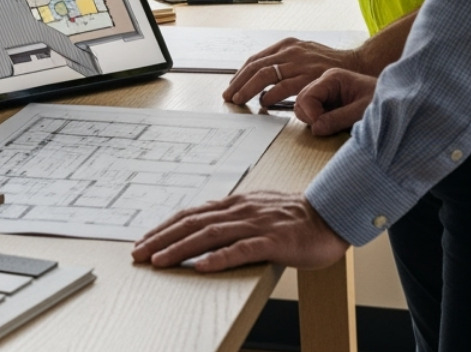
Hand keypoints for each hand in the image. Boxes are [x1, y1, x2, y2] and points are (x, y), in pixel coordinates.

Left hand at [132, 191, 347, 272]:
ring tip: (160, 261)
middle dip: (162, 238)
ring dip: (181, 248)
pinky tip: (203, 266)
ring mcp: (257, 224)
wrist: (332, 215)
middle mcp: (241, 210)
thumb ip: (232, 219)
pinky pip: (243, 249)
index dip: (165, 228)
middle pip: (193, 223)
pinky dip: (220, 257)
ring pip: (211, 235)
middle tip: (138, 254)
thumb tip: (202, 232)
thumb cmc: (295, 218)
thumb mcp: (257, 213)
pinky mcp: (274, 241)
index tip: (143, 241)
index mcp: (236, 204)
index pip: (191, 214)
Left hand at [223, 39, 362, 107]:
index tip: (232, 85)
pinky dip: (270, 95)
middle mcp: (291, 51)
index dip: (241, 74)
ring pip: (265, 74)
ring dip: (248, 88)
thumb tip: (261, 77)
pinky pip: (283, 86)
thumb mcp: (303, 54)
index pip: (256, 59)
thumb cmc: (327, 64)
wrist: (355, 65)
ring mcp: (300, 62)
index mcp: (287, 45)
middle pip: (256, 66)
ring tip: (240, 99)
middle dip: (239, 82)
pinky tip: (263, 102)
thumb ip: (284, 62)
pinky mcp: (309, 76)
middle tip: (229, 95)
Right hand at [294, 68, 376, 136]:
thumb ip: (338, 119)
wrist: (396, 101)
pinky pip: (312, 114)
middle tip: (326, 127)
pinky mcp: (328, 103)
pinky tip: (332, 125)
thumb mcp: (362, 111)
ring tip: (331, 126)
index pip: (307, 95)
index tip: (322, 126)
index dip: (311, 113)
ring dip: (312, 120)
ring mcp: (325, 93)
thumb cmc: (383, 100)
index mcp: (333, 78)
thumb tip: (315, 128)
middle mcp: (326, 83)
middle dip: (310, 117)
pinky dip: (316, 122)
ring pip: (303, 108)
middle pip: (301, 101)